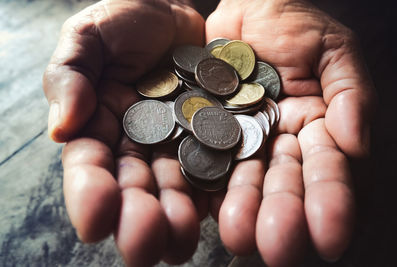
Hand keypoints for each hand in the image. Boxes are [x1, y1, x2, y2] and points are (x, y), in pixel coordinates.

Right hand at [43, 0, 204, 264]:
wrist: (176, 13)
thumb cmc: (126, 21)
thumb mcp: (89, 37)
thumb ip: (70, 76)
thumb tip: (61, 130)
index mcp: (101, 127)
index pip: (90, 166)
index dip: (90, 193)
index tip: (95, 219)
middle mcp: (138, 145)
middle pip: (135, 188)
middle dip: (138, 217)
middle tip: (145, 241)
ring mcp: (178, 145)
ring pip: (175, 188)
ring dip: (176, 215)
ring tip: (180, 238)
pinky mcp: (215, 139)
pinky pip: (217, 166)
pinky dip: (217, 190)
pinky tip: (218, 209)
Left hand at [206, 0, 374, 265]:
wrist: (246, 8)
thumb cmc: (295, 24)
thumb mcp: (333, 50)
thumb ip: (350, 94)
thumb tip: (356, 144)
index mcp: (316, 129)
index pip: (327, 171)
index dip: (330, 202)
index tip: (330, 236)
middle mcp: (278, 143)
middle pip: (283, 184)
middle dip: (282, 215)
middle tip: (276, 247)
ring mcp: (240, 141)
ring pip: (243, 179)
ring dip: (243, 208)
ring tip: (238, 235)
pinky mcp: (204, 133)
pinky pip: (204, 159)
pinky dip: (204, 185)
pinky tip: (203, 209)